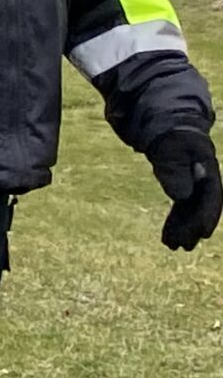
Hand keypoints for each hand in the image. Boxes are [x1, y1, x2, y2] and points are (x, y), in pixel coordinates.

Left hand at [148, 128, 220, 251]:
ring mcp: (197, 185)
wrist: (169, 130)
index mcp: (207, 170)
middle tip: (180, 247)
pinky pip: (183, 208)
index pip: (211, 197)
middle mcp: (205, 180)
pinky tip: (167, 236)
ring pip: (192, 211)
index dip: (207, 216)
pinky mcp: (186, 188)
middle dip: (193, 228)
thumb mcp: (169, 152)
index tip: (203, 234)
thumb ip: (174, 171)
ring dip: (183, 229)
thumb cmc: (171, 139)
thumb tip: (181, 197)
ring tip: (171, 246)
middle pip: (202, 208)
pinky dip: (176, 221)